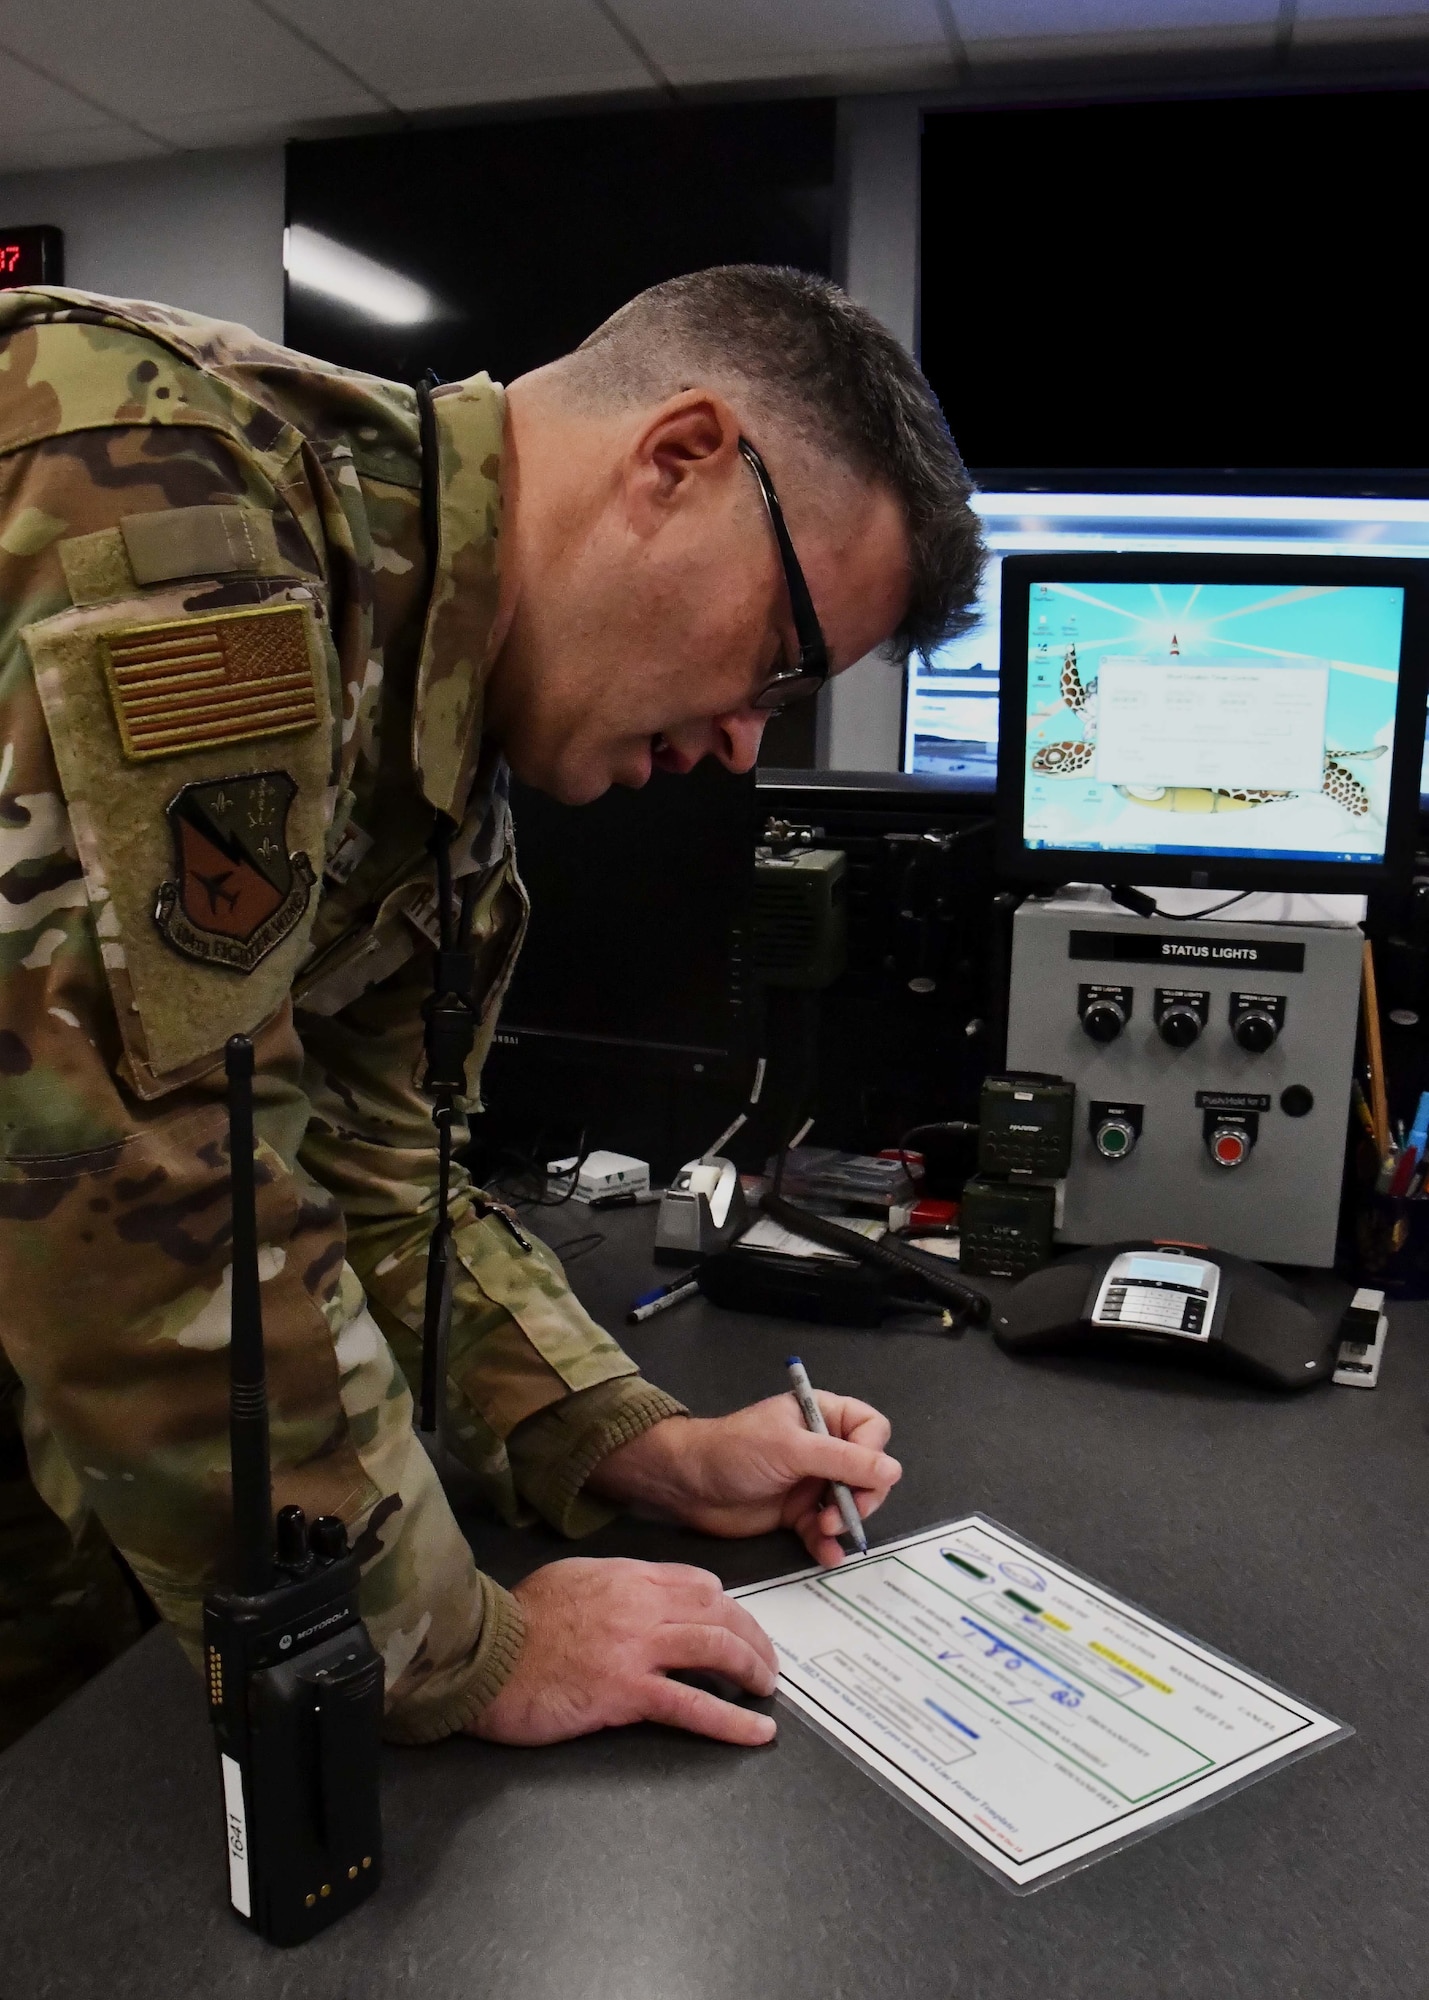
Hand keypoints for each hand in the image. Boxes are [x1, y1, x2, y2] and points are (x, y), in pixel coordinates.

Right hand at [468, 1557, 778, 1746]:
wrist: (483, 1655)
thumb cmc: (519, 1621)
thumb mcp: (572, 1578)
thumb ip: (616, 1583)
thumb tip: (647, 1593)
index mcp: (628, 1575)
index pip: (699, 1583)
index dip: (728, 1606)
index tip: (738, 1626)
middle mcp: (641, 1604)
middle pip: (718, 1613)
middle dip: (752, 1637)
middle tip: (766, 1661)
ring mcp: (636, 1647)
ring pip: (716, 1649)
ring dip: (752, 1669)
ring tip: (767, 1688)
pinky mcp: (626, 1692)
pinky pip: (693, 1705)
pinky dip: (733, 1721)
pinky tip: (758, 1732)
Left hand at [588, 1392, 900, 1566]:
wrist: (687, 1484)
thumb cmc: (736, 1451)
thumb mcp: (793, 1449)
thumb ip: (844, 1460)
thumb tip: (892, 1471)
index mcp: (822, 1415)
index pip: (871, 1429)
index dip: (873, 1454)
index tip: (861, 1476)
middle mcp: (821, 1446)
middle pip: (868, 1472)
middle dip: (862, 1496)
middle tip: (844, 1514)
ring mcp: (809, 1481)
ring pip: (850, 1504)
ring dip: (845, 1522)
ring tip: (825, 1531)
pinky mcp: (795, 1513)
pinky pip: (824, 1530)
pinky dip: (829, 1544)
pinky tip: (828, 1555)